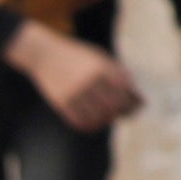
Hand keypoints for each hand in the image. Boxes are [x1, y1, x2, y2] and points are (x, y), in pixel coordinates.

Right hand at [11, 25, 140, 132]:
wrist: (44, 54)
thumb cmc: (77, 56)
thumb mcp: (98, 56)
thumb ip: (117, 72)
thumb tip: (135, 94)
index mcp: (100, 66)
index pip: (124, 90)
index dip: (132, 101)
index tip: (136, 106)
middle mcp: (88, 79)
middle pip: (113, 105)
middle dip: (122, 112)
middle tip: (124, 114)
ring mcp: (74, 92)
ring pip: (98, 116)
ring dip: (106, 120)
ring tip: (109, 118)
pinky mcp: (61, 102)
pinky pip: (80, 121)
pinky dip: (90, 126)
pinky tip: (94, 123)